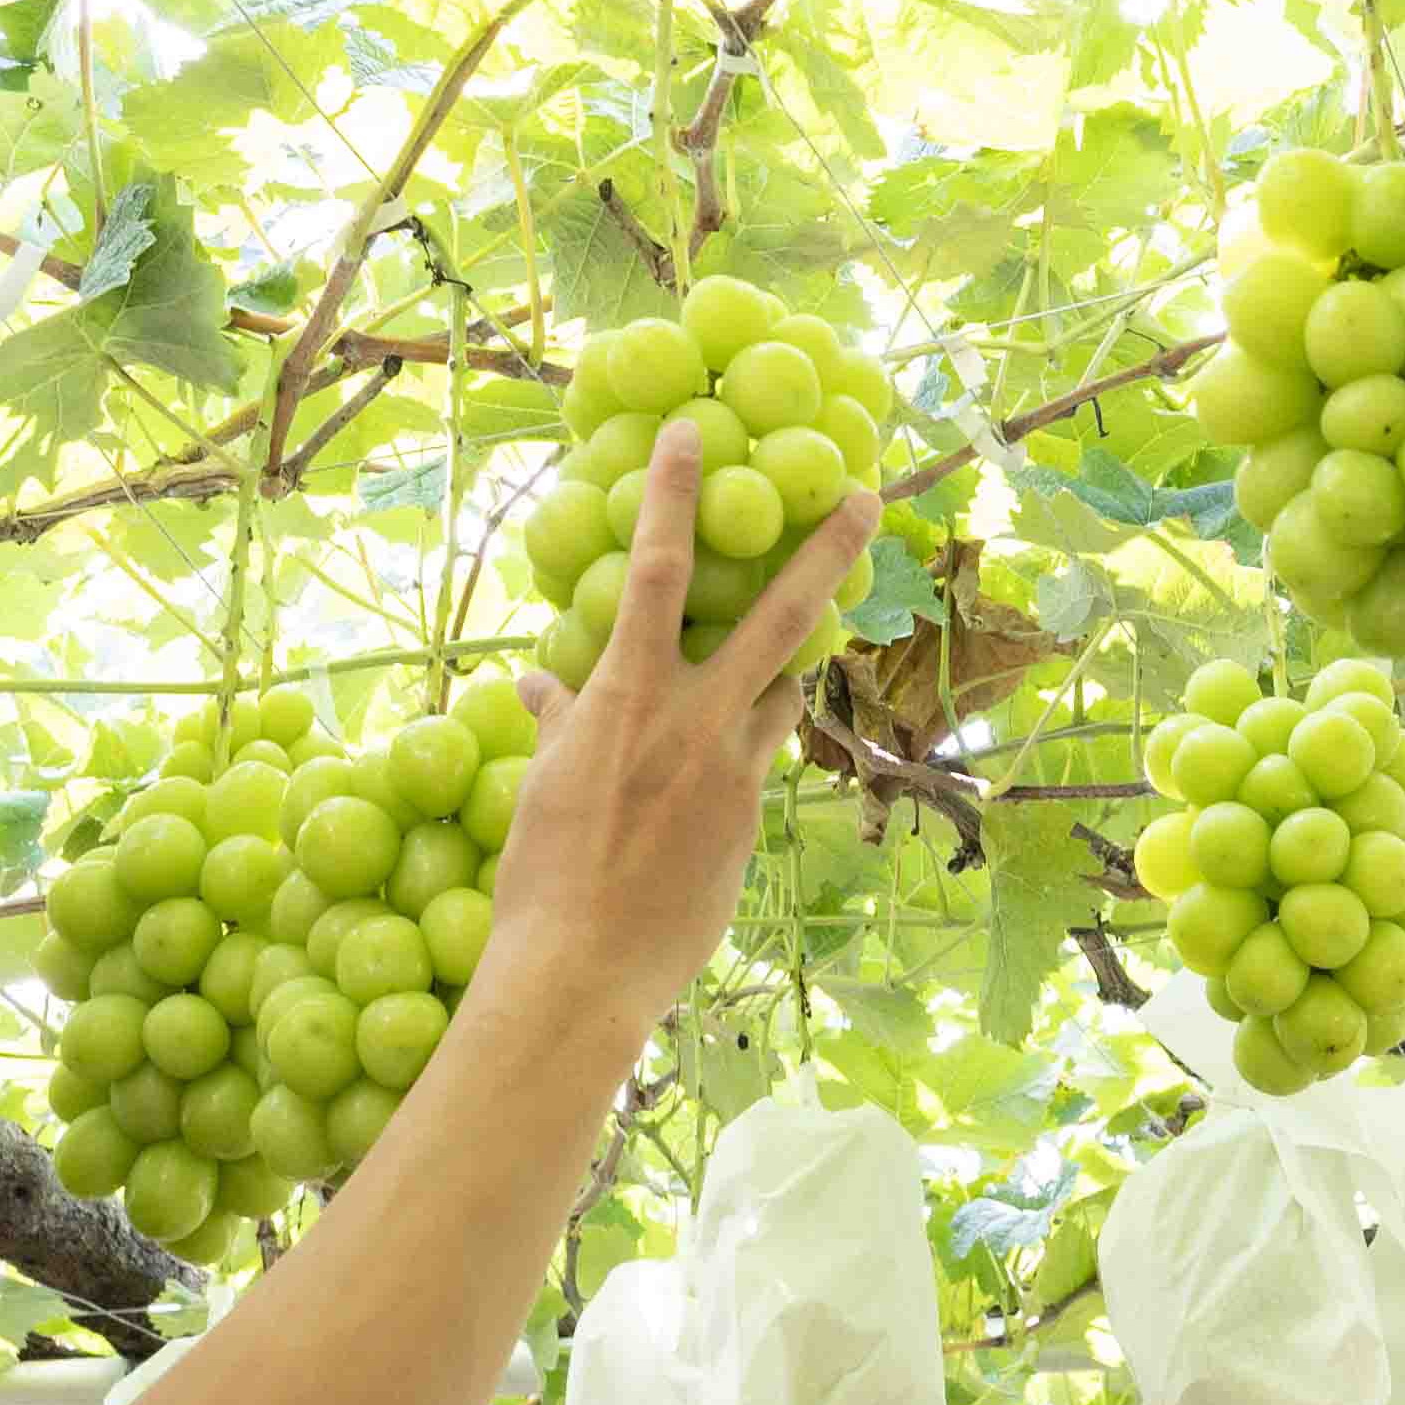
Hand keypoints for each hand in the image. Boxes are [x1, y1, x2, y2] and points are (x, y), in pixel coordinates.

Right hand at [479, 427, 878, 1037]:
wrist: (581, 975)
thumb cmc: (541, 878)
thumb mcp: (542, 785)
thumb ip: (557, 722)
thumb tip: (536, 682)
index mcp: (629, 698)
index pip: (660, 571)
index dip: (677, 494)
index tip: (696, 430)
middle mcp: (696, 723)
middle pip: (781, 615)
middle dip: (830, 550)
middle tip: (869, 494)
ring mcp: (735, 775)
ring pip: (781, 694)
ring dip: (780, 671)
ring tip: (776, 658)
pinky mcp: (751, 828)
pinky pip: (755, 769)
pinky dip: (739, 758)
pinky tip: (708, 789)